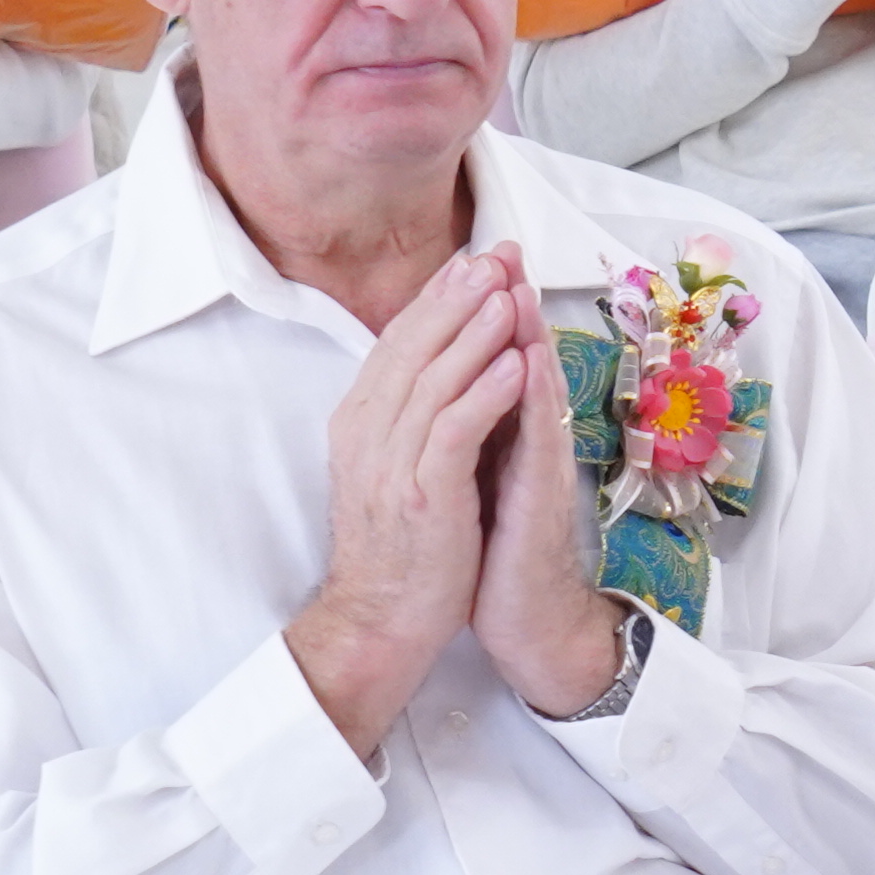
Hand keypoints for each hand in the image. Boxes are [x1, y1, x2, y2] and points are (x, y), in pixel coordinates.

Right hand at [283, 249, 532, 755]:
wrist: (382, 620)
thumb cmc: (404, 544)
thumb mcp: (398, 465)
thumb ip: (411, 412)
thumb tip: (439, 359)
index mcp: (359, 423)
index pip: (397, 343)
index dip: (436, 297)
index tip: (473, 258)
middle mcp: (367, 435)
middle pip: (412, 348)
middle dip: (456, 297)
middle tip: (494, 254)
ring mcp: (392, 464)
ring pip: (432, 379)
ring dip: (474, 332)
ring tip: (509, 291)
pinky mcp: (423, 495)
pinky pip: (454, 430)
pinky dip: (485, 392)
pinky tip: (515, 362)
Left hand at [466, 276, 629, 718]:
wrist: (526, 622)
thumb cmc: (497, 555)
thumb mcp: (476, 482)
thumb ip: (473, 434)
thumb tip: (453, 393)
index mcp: (502, 436)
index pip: (491, 361)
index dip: (480, 312)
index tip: (469, 263)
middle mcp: (527, 443)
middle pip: (518, 358)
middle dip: (507, 302)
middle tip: (500, 248)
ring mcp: (539, 468)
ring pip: (534, 388)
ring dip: (527, 334)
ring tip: (516, 283)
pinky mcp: (541, 498)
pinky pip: (539, 437)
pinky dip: (534, 396)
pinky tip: (529, 362)